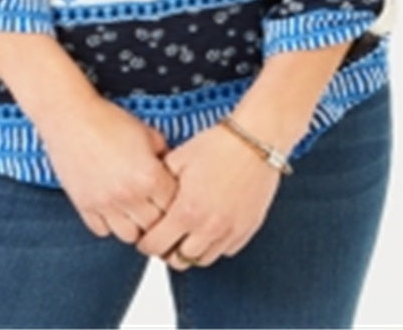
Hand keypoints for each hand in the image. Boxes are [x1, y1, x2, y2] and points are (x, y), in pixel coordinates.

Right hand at [37, 93, 180, 244]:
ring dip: (135, 225)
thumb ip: (165, 155)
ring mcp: (104, 204)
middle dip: (158, 216)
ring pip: (129, 236)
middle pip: (154, 226)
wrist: (70, 117)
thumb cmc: (107, 120)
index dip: (174, 200)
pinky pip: (102, 231)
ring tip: (134, 210)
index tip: (170, 194)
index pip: (174, 206)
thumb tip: (174, 171)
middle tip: (155, 204)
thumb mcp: (147, 133)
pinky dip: (110, 224)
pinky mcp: (84, 206)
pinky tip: (112, 208)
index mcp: (149, 176)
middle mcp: (128, 195)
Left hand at [134, 117, 282, 269]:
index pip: (156, 245)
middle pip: (179, 260)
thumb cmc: (219, 145)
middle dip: (167, 251)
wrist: (256, 141)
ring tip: (186, 235)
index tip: (145, 238)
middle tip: (165, 238)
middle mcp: (208, 227)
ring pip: (203, 260)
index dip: (145, 244)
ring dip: (191, 251)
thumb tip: (148, 194)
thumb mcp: (178, 159)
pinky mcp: (248, 229)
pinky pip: (226, 250)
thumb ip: (160, 183)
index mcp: (186, 211)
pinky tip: (209, 228)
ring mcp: (230, 231)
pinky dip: (215, 244)